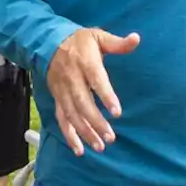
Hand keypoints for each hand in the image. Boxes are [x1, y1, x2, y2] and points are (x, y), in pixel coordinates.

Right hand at [48, 28, 140, 156]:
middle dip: (95, 122)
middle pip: (83, 103)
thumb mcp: (98, 36)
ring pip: (72, 115)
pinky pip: (62, 119)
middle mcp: (72, 78)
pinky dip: (69, 135)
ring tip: (99, 146)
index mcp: (85, 62)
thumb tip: (136, 38)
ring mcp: (63, 90)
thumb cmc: (79, 41)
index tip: (117, 112)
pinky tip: (79, 149)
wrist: (49, 42)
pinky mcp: (58, 98)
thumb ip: (118, 43)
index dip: (106, 96)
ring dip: (85, 132)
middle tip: (110, 137)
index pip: (96, 80)